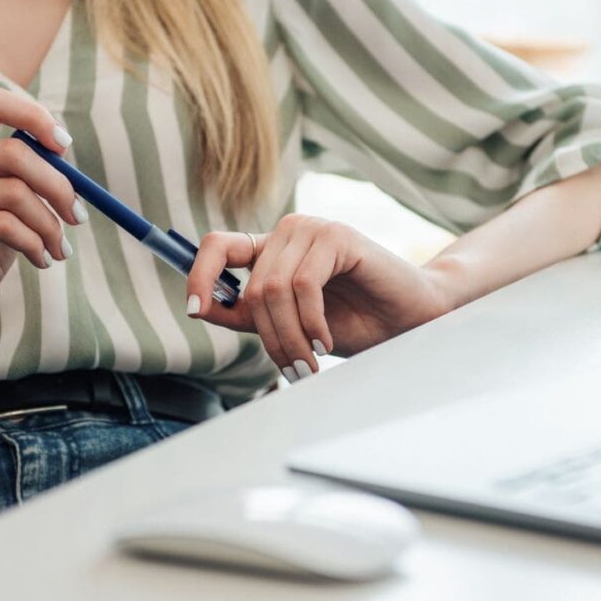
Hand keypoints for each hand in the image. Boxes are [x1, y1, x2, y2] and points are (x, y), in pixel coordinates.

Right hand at [0, 87, 85, 346]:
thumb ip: (31, 169)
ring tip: (60, 249)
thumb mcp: (11, 199)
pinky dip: (36, 245)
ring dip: (51, 226)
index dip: (33, 117)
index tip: (66, 146)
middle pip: (13, 153)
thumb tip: (64, 148)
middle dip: (59, 186)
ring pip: (15, 194)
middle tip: (78, 217)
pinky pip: (6, 227)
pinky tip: (42, 260)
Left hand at [186, 214, 451, 380]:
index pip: (217, 247)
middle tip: (292, 370)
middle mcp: (287, 233)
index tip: (194, 310)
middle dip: (269, 338)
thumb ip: (248, 314)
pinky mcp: (338, 237)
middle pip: (251, 286)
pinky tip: (325, 341)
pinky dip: (310, 322)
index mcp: (270, 250)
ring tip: (309, 363)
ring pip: (273, 289)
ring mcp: (313, 230)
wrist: (407, 320)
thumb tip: (200, 308)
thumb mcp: (288, 324)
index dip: (198, 275)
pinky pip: (303, 284)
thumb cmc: (352, 323)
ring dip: (289, 336)